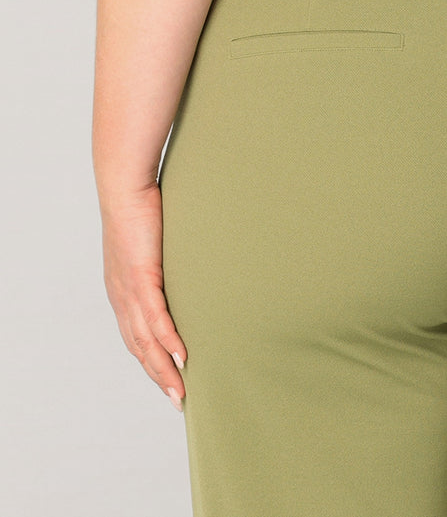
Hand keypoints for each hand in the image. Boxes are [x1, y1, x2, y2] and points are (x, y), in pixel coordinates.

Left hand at [99, 183, 186, 410]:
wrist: (126, 188)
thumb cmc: (142, 212)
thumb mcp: (151, 247)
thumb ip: (162, 267)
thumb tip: (184, 276)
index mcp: (121, 292)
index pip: (135, 337)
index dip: (151, 362)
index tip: (170, 381)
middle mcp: (120, 297)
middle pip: (138, 347)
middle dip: (158, 376)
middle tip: (179, 400)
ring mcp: (128, 289)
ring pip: (145, 340)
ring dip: (163, 368)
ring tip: (181, 390)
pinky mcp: (141, 276)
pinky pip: (155, 316)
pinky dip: (168, 339)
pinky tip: (181, 356)